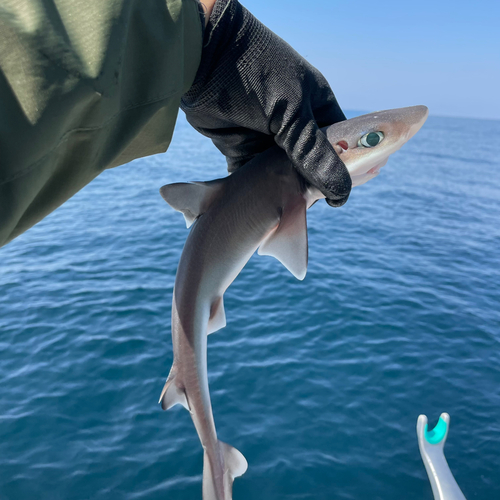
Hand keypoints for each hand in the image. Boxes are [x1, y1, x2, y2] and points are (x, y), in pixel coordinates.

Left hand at [182, 0, 350, 206]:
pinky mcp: (242, 148)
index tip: (336, 198)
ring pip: (282, 174)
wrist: (202, 60)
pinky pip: (253, 176)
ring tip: (284, 211)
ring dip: (282, 191)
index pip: (339, 145)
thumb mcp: (293, 112)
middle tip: (307, 207)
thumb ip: (315, 153)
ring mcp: (267, 138)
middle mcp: (295, 125)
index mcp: (317, 107)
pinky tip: (258, 206)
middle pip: (310, 164)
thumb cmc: (257, 75)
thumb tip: (341, 191)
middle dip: (309, 185)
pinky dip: (254, 191)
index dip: (342, 170)